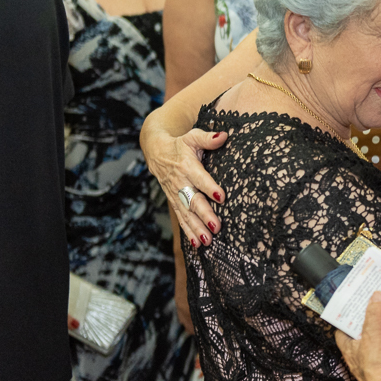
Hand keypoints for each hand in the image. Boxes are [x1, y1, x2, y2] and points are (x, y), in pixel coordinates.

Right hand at [140, 116, 226, 244]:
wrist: (156, 152)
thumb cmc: (181, 144)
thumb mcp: (193, 137)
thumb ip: (208, 138)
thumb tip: (224, 136)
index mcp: (186, 166)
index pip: (199, 178)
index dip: (209, 187)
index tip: (221, 196)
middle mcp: (180, 182)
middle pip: (193, 200)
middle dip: (204, 214)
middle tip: (216, 226)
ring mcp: (176, 194)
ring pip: (186, 213)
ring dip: (197, 228)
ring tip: (208, 241)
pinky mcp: (174, 202)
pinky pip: (181, 218)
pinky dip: (189, 232)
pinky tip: (198, 244)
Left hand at [335, 293, 380, 380]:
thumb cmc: (377, 372)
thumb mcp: (372, 338)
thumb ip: (374, 317)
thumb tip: (376, 297)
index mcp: (351, 352)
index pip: (343, 332)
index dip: (346, 318)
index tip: (355, 304)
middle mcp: (364, 359)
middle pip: (367, 335)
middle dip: (375, 321)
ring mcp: (380, 364)